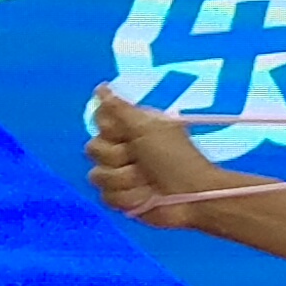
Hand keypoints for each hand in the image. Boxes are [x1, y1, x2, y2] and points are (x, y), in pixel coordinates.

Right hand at [87, 87, 236, 218]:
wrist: (191, 195)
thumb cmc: (176, 158)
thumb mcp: (148, 128)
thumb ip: (120, 109)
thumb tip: (100, 87)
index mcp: (131, 127)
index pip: (100, 121)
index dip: (110, 129)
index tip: (128, 133)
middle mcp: (122, 149)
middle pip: (94, 149)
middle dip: (118, 156)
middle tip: (142, 159)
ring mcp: (120, 175)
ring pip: (98, 175)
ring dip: (126, 179)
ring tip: (148, 181)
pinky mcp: (121, 198)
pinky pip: (107, 196)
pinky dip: (128, 197)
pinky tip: (145, 196)